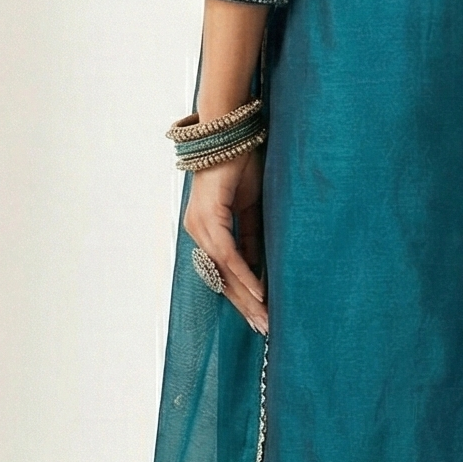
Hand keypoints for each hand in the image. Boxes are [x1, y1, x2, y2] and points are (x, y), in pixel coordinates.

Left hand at [182, 148, 267, 334]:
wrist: (231, 132)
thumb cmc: (241, 165)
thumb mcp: (252, 209)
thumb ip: (253, 238)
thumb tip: (259, 268)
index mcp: (206, 230)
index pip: (223, 273)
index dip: (242, 297)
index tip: (261, 316)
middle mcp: (197, 232)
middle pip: (221, 280)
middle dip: (245, 306)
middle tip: (265, 329)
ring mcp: (200, 226)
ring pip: (223, 272)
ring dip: (246, 297)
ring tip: (265, 317)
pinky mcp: (209, 217)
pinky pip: (227, 254)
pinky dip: (243, 274)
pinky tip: (258, 292)